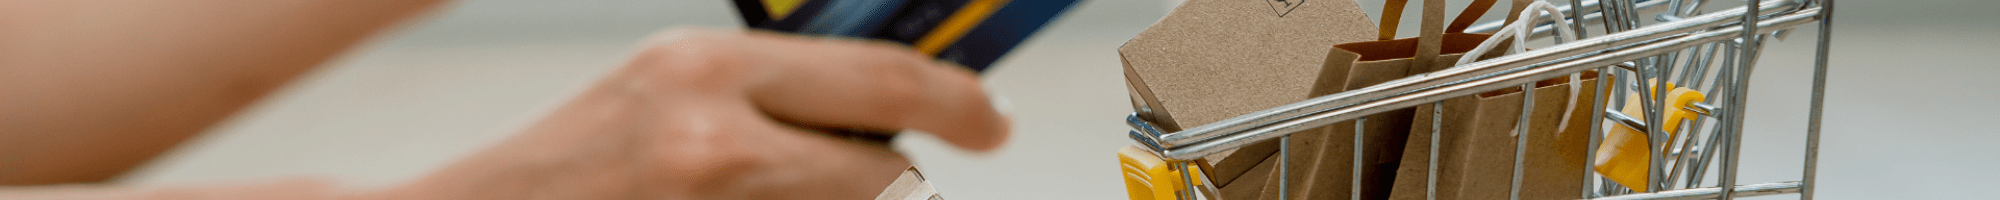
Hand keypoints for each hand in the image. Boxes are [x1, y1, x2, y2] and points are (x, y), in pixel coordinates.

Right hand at [378, 28, 1009, 199]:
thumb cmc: (574, 167)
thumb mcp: (672, 88)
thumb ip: (776, 92)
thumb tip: (892, 110)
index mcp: (706, 65)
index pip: (886, 77)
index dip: (963, 103)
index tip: (995, 123)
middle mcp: (714, 138)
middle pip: (890, 175)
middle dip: (899, 181)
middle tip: (889, 178)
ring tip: (769, 197)